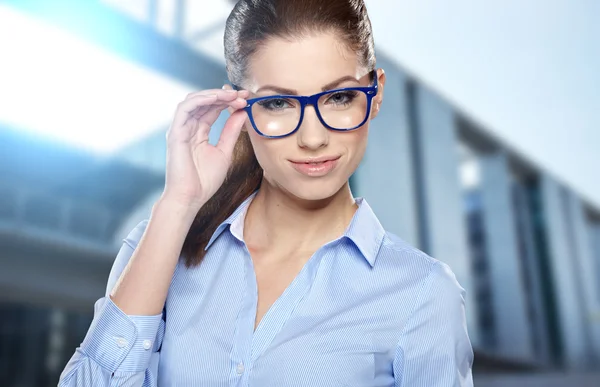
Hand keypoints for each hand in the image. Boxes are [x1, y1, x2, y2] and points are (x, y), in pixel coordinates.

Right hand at [161, 87, 249, 209]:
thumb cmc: (204, 180)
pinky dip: (200, 100)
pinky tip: (216, 98)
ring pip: (194, 101)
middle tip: (243, 95)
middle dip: (225, 95)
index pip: (213, 109)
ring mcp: (181, 129)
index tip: (246, 99)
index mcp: (199, 132)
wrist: (191, 198)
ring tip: (232, 95)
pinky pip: (185, 109)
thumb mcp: (224, 151)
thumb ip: (231, 131)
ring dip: (214, 95)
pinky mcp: (175, 133)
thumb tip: (242, 113)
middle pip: (205, 102)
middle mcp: (188, 128)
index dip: (229, 101)